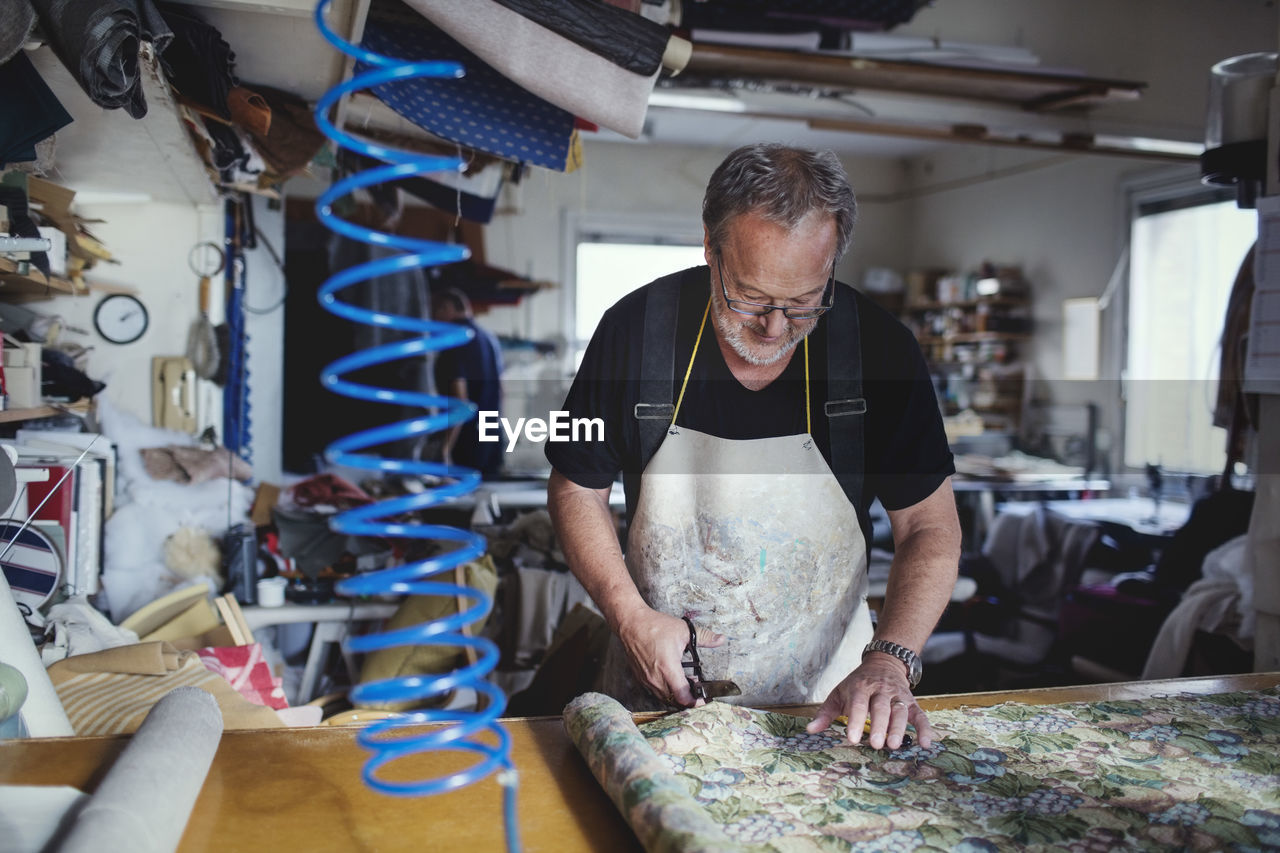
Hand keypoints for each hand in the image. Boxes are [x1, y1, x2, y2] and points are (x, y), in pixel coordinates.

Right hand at [615, 606, 724, 706]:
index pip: (683, 697)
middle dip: (688, 698)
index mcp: (668, 668)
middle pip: (674, 701)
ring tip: (685, 682)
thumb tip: (721, 639)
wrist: (631, 623)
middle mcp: (655, 678)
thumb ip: (705, 637)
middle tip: (697, 688)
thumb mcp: (683, 630)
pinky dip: (665, 690)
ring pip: (664, 698)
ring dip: (675, 695)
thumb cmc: (655, 626)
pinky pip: (654, 691)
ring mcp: (646, 679)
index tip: (703, 698)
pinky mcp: (640, 677)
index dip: (695, 702)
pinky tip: (671, 678)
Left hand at [806, 654, 934, 748]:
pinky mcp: (911, 701)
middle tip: (874, 744)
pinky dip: (924, 728)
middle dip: (878, 726)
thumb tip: (810, 731)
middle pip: (881, 707)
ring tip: (894, 746)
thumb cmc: (857, 684)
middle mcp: (880, 690)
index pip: (858, 703)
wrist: (883, 663)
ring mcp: (897, 695)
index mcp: (860, 687)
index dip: (855, 720)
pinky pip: (920, 715)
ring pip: (900, 711)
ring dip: (898, 728)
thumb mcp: (839, 693)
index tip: (851, 738)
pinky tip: (925, 743)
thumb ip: (825, 713)